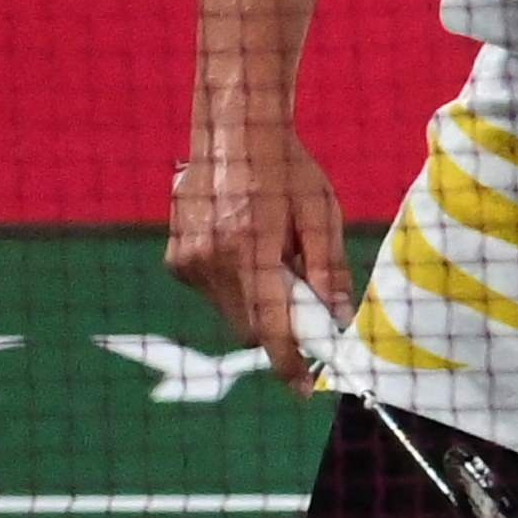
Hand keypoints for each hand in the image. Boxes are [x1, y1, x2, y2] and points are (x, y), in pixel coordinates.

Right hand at [165, 125, 350, 377]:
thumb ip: (329, 269)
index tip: (304, 387)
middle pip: (250, 326)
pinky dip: (235, 283)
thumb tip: (340, 318)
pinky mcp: (177, 261)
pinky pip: (213, 293)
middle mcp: (211, 260)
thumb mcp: (321, 213)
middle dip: (279, 324)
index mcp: (250, 246)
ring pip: (231, 313)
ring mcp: (188, 262)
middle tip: (303, 297)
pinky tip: (246, 243)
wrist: (235, 130)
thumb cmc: (287, 168)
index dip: (288, 361)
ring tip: (271, 252)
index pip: (270, 325)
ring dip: (257, 301)